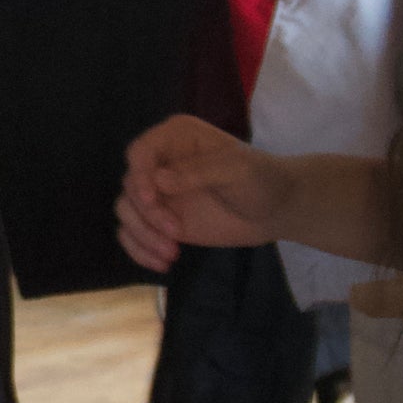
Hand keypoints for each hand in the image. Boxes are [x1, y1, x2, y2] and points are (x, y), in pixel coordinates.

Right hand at [115, 116, 285, 269]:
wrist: (276, 209)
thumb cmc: (261, 179)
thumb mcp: (236, 170)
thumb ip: (198, 171)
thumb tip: (159, 180)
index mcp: (175, 137)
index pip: (141, 152)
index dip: (139, 176)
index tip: (153, 201)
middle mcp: (160, 163)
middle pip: (130, 185)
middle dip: (147, 214)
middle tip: (175, 234)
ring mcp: (159, 193)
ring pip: (126, 211)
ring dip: (142, 235)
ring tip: (171, 253)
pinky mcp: (160, 220)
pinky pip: (133, 233)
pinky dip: (139, 249)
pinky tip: (161, 264)